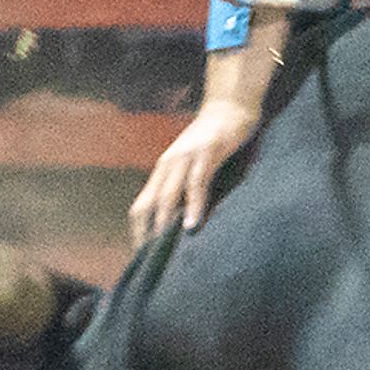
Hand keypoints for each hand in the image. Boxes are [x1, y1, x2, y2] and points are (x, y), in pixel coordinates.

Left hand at [130, 97, 259, 242]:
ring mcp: (185, 158)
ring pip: (168, 195)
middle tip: (150, 261)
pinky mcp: (206, 154)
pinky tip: (193, 224)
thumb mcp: (193, 165)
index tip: (143, 256)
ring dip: (165, 222)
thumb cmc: (212, 141)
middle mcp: (168, 164)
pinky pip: (196, 184)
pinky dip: (193, 205)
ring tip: (164, 247)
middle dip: (146, 232)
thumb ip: (184, 188)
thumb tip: (180, 222)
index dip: (139, 231)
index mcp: (163, 170)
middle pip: (148, 203)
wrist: (230, 107)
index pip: (141, 205)